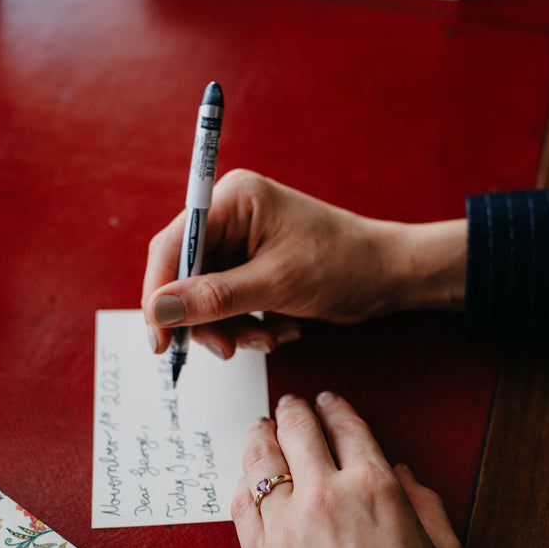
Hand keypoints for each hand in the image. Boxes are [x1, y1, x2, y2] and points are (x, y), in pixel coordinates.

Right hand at [142, 169, 466, 357]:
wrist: (389, 275)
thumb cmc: (343, 265)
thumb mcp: (275, 285)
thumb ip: (213, 298)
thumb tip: (159, 309)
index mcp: (233, 200)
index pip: (173, 245)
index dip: (159, 293)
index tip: (160, 340)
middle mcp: (232, 214)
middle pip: (186, 275)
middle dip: (207, 317)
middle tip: (229, 348)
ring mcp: (243, 240)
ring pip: (207, 296)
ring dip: (233, 326)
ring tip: (271, 338)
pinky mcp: (255, 265)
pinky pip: (230, 302)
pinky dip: (251, 323)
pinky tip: (284, 327)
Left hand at [232, 392, 463, 547]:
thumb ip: (424, 505)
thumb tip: (404, 477)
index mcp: (374, 489)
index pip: (347, 428)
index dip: (336, 408)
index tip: (329, 402)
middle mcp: (325, 496)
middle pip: (297, 430)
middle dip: (293, 410)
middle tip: (290, 404)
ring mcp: (284, 527)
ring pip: (260, 459)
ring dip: (261, 436)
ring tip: (261, 429)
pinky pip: (240, 504)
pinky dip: (243, 482)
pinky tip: (247, 479)